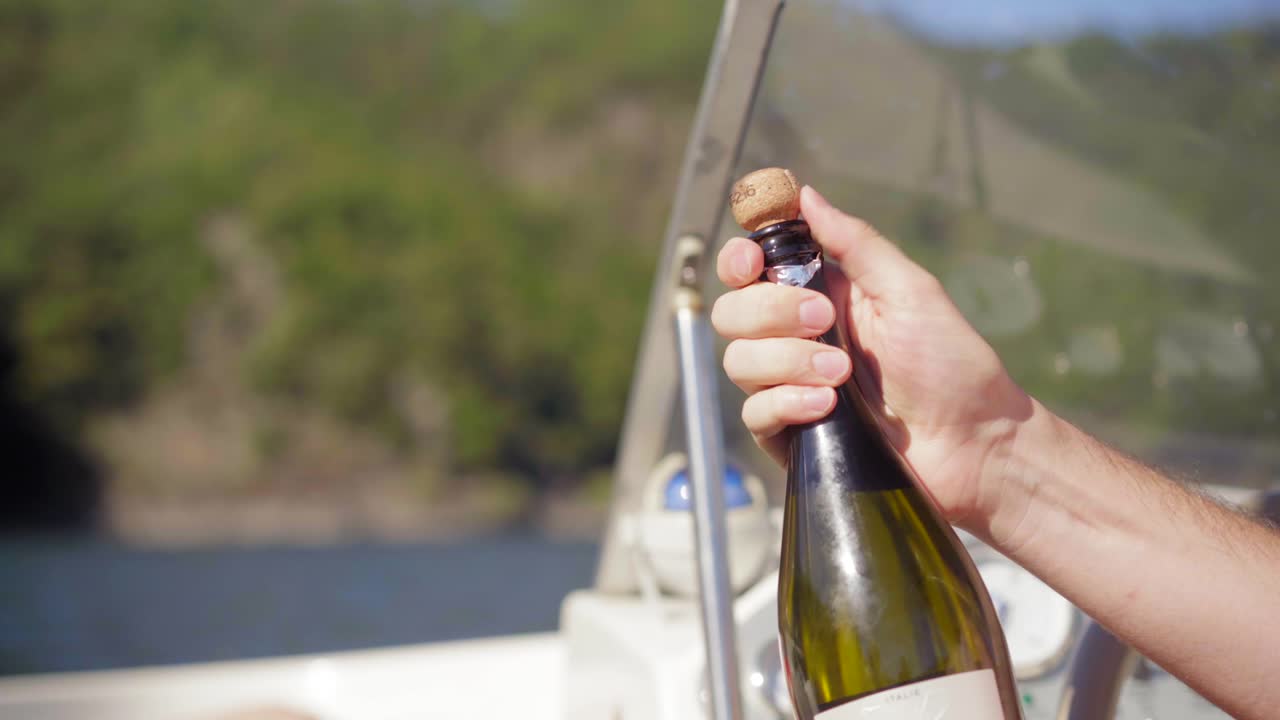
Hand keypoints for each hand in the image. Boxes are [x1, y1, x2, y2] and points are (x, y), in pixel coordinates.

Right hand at [712, 186, 1032, 526]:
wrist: (973, 444)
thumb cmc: (952, 363)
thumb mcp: (910, 291)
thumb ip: (855, 243)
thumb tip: (803, 194)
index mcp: (820, 296)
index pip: (749, 269)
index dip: (737, 260)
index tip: (751, 263)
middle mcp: (796, 339)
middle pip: (732, 312)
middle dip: (771, 312)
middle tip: (825, 322)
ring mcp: (790, 388)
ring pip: (739, 362)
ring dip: (787, 363)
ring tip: (842, 376)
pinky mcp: (793, 434)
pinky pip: (755, 414)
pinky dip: (785, 404)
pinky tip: (826, 408)